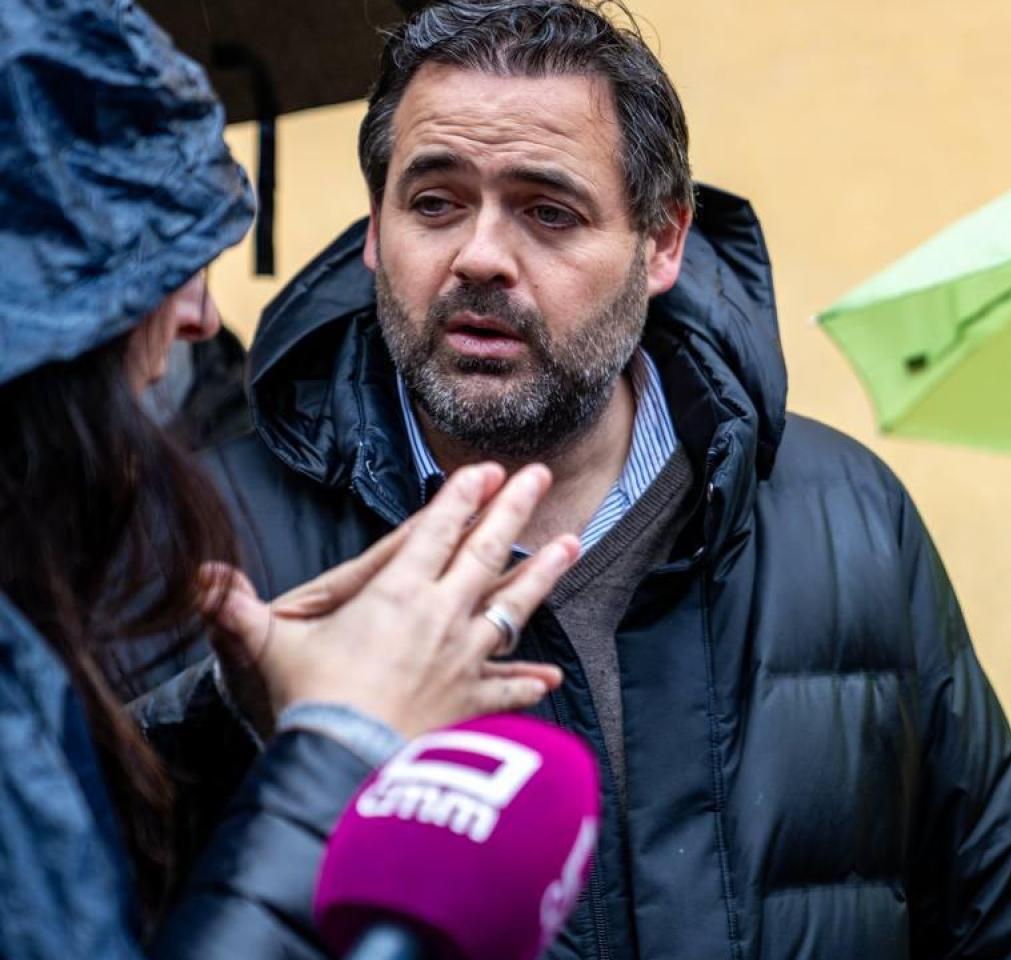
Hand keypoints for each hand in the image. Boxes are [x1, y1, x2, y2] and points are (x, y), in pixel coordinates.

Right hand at [206, 463, 579, 738]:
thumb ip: (232, 609)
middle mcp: (439, 617)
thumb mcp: (264, 647)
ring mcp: (461, 659)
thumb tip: (199, 575)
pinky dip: (525, 684)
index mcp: (394, 594)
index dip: (460, 498)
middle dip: (513, 511)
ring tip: (571, 543)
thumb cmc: (305, 702)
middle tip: (540, 477)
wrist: (344, 767)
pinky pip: (505, 689)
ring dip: (543, 574)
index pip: (434, 533)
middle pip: (486, 553)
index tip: (487, 470)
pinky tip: (549, 680)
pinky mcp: (469, 704)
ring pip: (513, 606)